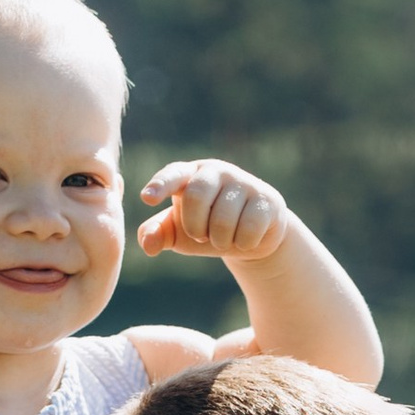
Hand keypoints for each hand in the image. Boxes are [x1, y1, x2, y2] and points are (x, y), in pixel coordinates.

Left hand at [135, 159, 291, 264]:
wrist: (251, 237)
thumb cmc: (207, 228)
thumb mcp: (179, 232)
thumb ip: (158, 233)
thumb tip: (148, 243)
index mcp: (190, 174)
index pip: (173, 174)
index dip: (160, 184)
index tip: (147, 198)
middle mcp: (217, 171)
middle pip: (197, 196)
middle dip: (195, 226)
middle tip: (201, 234)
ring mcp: (244, 182)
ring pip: (223, 220)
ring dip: (219, 240)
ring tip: (224, 237)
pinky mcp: (267, 199)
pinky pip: (248, 229)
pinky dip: (242, 243)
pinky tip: (246, 238)